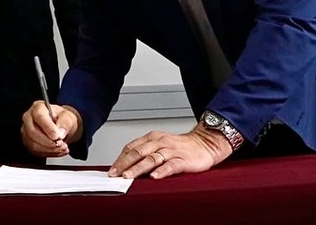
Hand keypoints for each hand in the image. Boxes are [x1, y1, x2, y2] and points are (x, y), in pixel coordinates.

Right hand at [21, 101, 81, 157]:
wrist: (60, 126)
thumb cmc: (61, 118)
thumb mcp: (68, 117)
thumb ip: (65, 123)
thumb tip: (60, 133)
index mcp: (38, 107)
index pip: (39, 116)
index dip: (48, 127)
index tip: (57, 136)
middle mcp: (28, 118)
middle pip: (33, 132)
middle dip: (48, 141)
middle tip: (61, 144)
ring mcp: (26, 131)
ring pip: (33, 144)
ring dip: (49, 149)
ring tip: (62, 148)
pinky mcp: (28, 143)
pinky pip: (35, 151)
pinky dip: (49, 153)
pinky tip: (58, 150)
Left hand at [108, 122, 233, 179]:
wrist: (204, 144)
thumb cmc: (180, 147)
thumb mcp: (160, 145)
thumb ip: (145, 153)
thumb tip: (126, 166)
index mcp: (152, 138)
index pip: (131, 148)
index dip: (120, 159)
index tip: (111, 170)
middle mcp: (160, 142)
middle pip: (138, 153)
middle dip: (124, 164)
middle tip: (115, 174)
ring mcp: (171, 150)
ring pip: (151, 159)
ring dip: (138, 168)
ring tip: (128, 176)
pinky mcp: (183, 159)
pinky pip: (170, 165)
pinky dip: (161, 171)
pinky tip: (154, 177)